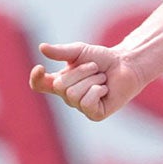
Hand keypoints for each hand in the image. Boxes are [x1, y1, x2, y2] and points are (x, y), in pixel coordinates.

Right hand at [29, 42, 144, 121]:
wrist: (126, 65)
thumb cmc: (102, 59)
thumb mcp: (79, 51)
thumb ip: (61, 51)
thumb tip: (42, 48)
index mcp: (61, 82)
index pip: (40, 85)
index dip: (36, 79)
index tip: (40, 67)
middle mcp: (68, 97)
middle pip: (60, 86)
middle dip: (80, 72)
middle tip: (95, 69)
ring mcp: (81, 107)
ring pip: (73, 94)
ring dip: (91, 80)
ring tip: (102, 79)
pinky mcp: (94, 115)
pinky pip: (86, 103)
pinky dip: (97, 91)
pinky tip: (104, 90)